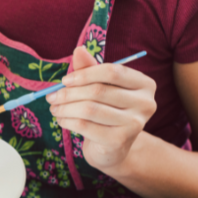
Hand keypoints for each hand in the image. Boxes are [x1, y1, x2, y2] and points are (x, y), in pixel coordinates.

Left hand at [46, 46, 156, 171]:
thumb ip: (90, 69)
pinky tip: (62, 120)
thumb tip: (78, 49)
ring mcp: (134, 124)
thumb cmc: (106, 111)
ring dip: (64, 108)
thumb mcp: (100, 88)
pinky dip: (67, 121)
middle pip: (98, 91)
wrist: (112, 148)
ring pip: (89, 109)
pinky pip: (85, 125)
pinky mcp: (119, 141)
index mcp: (144, 84)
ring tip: (54, 109)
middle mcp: (145, 103)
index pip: (112, 71)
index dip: (84, 74)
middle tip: (51, 97)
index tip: (64, 81)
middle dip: (68, 93)